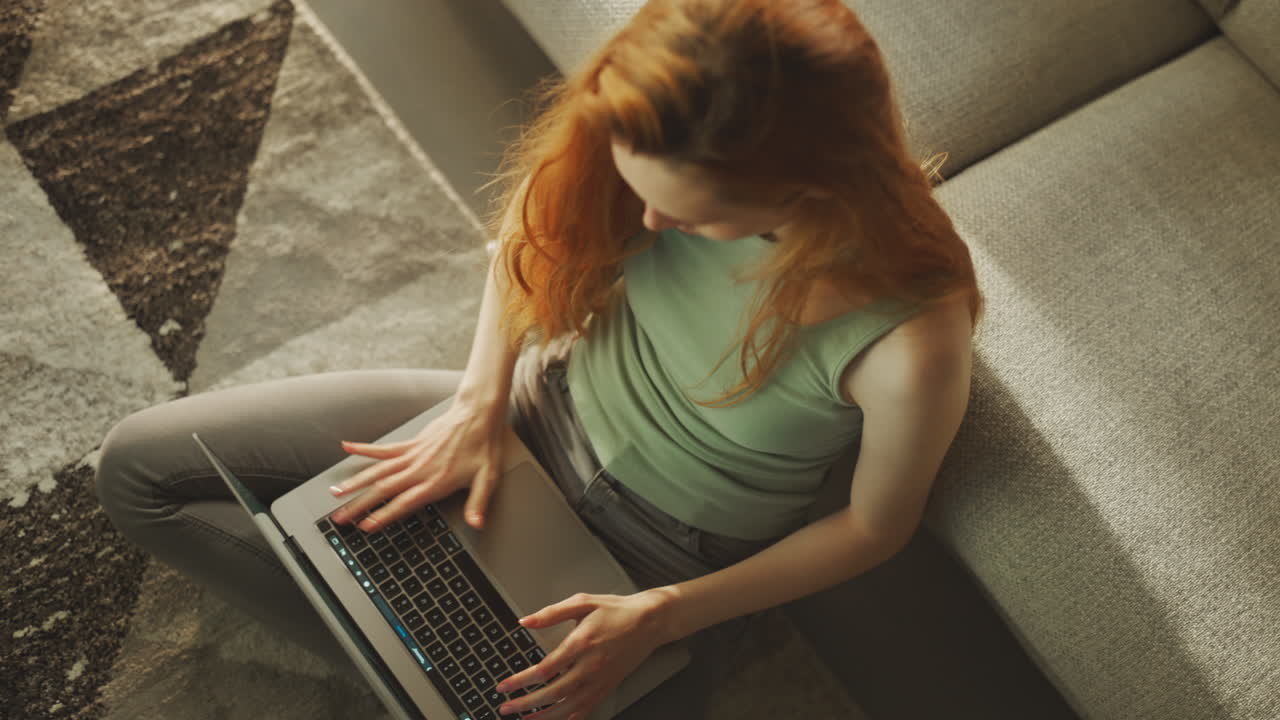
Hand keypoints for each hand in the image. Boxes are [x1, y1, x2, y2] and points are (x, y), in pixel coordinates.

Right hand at [328, 400, 507, 531]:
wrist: (478, 413)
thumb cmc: (483, 444)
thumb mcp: (487, 477)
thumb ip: (478, 502)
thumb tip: (477, 523)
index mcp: (435, 481)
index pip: (403, 503)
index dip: (383, 516)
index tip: (365, 526)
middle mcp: (419, 469)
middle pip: (383, 489)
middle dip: (359, 505)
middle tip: (340, 517)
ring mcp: (413, 455)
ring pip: (378, 470)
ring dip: (356, 482)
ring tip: (336, 492)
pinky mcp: (412, 443)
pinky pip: (384, 448)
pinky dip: (365, 448)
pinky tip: (347, 448)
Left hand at [494, 588, 677, 719]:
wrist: (649, 622)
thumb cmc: (616, 610)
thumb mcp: (582, 602)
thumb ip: (551, 613)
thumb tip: (525, 621)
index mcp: (581, 643)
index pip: (544, 669)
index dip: (520, 681)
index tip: (504, 686)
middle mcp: (590, 666)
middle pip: (552, 693)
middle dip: (526, 703)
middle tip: (506, 708)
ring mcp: (600, 680)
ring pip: (568, 706)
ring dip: (544, 716)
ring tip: (524, 719)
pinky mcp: (608, 687)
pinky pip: (586, 709)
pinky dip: (570, 718)